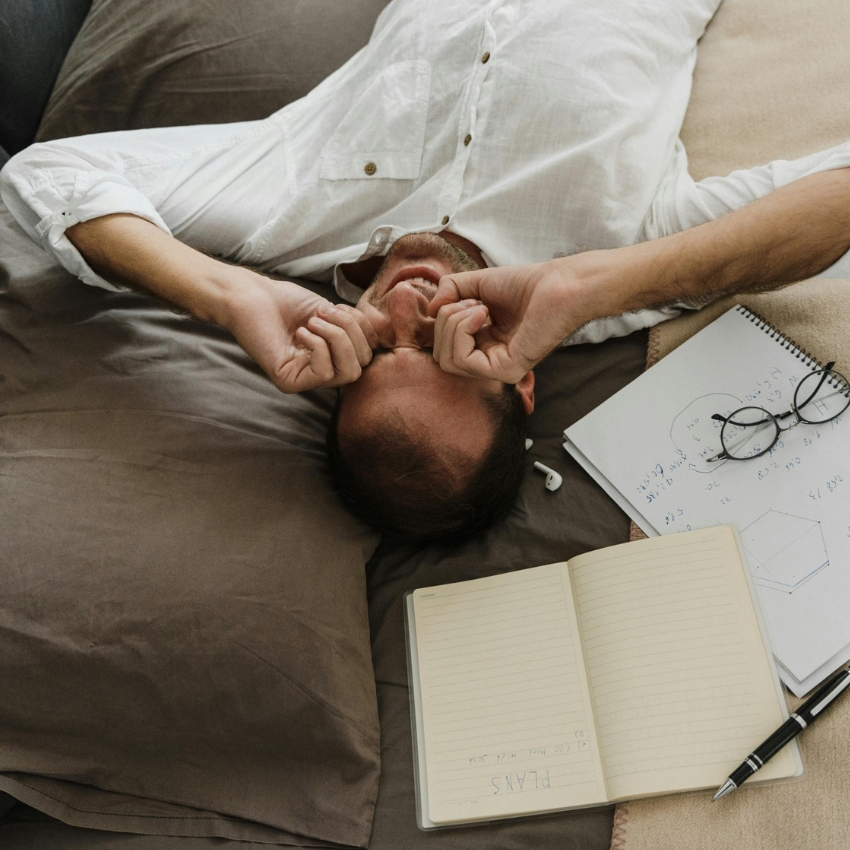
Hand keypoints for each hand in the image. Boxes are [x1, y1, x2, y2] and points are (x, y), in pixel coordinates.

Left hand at [222, 275, 377, 392]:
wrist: (250, 296)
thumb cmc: (286, 301)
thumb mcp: (331, 311)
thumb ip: (355, 326)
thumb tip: (379, 338)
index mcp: (333, 355)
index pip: (367, 353)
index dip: (363, 328)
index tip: (340, 308)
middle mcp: (322, 371)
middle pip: (362, 364)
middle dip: (351, 331)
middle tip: (323, 313)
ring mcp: (306, 380)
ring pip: (349, 372)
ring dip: (337, 338)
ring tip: (313, 322)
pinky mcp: (290, 383)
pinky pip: (325, 373)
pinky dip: (318, 346)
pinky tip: (300, 332)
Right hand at [428, 258, 589, 382]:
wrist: (558, 284)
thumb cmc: (526, 284)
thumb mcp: (475, 283)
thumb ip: (448, 292)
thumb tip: (430, 310)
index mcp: (483, 345)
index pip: (443, 347)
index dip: (442, 319)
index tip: (464, 297)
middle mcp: (489, 361)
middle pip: (440, 355)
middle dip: (445, 321)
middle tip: (472, 301)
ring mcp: (497, 370)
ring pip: (447, 360)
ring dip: (453, 324)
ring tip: (479, 307)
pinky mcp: (505, 372)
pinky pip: (463, 360)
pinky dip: (463, 330)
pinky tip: (483, 313)